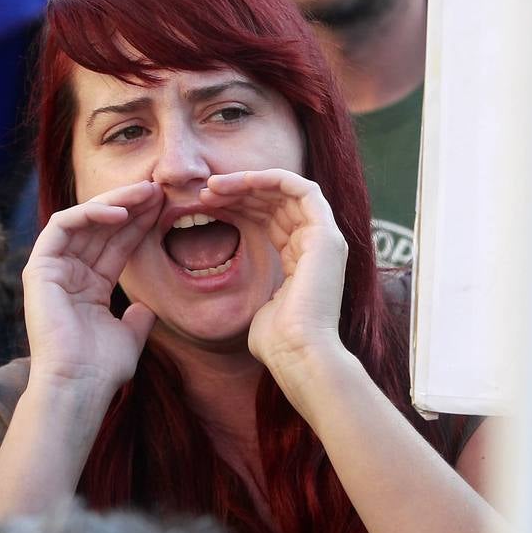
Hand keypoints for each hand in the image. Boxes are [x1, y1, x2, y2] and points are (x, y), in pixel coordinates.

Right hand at [22, 181, 163, 391]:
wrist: (81, 385)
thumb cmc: (103, 367)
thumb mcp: (130, 336)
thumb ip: (138, 319)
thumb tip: (147, 308)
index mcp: (90, 287)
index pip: (118, 244)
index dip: (142, 223)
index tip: (169, 205)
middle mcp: (71, 274)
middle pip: (103, 228)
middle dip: (133, 205)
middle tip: (161, 189)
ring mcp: (54, 269)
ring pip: (84, 219)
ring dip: (116, 202)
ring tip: (146, 192)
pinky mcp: (39, 268)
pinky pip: (61, 226)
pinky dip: (89, 214)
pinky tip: (120, 213)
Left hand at [199, 169, 348, 376]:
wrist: (298, 353)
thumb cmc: (276, 341)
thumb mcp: (259, 303)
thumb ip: (258, 288)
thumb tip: (241, 295)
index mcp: (304, 259)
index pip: (273, 218)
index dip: (241, 206)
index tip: (207, 206)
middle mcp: (318, 244)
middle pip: (279, 201)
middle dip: (241, 191)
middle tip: (205, 193)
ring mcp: (326, 237)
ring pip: (288, 190)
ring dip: (250, 182)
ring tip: (213, 187)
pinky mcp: (326, 234)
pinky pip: (302, 189)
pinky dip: (271, 179)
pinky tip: (240, 182)